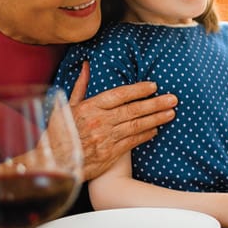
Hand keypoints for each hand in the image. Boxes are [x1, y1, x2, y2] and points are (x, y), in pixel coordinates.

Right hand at [68, 62, 177, 179]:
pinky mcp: (110, 154)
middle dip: (155, 104)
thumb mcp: (67, 106)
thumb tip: (87, 65)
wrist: (55, 162)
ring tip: (171, 113)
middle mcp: (99, 121)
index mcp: (89, 107)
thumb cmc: (60, 132)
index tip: (153, 86)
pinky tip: (156, 129)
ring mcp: (106, 138)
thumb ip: (81, 86)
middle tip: (173, 99)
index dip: (138, 90)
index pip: (119, 95)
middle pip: (133, 110)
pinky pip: (132, 142)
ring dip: (156, 119)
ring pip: (136, 126)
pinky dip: (145, 135)